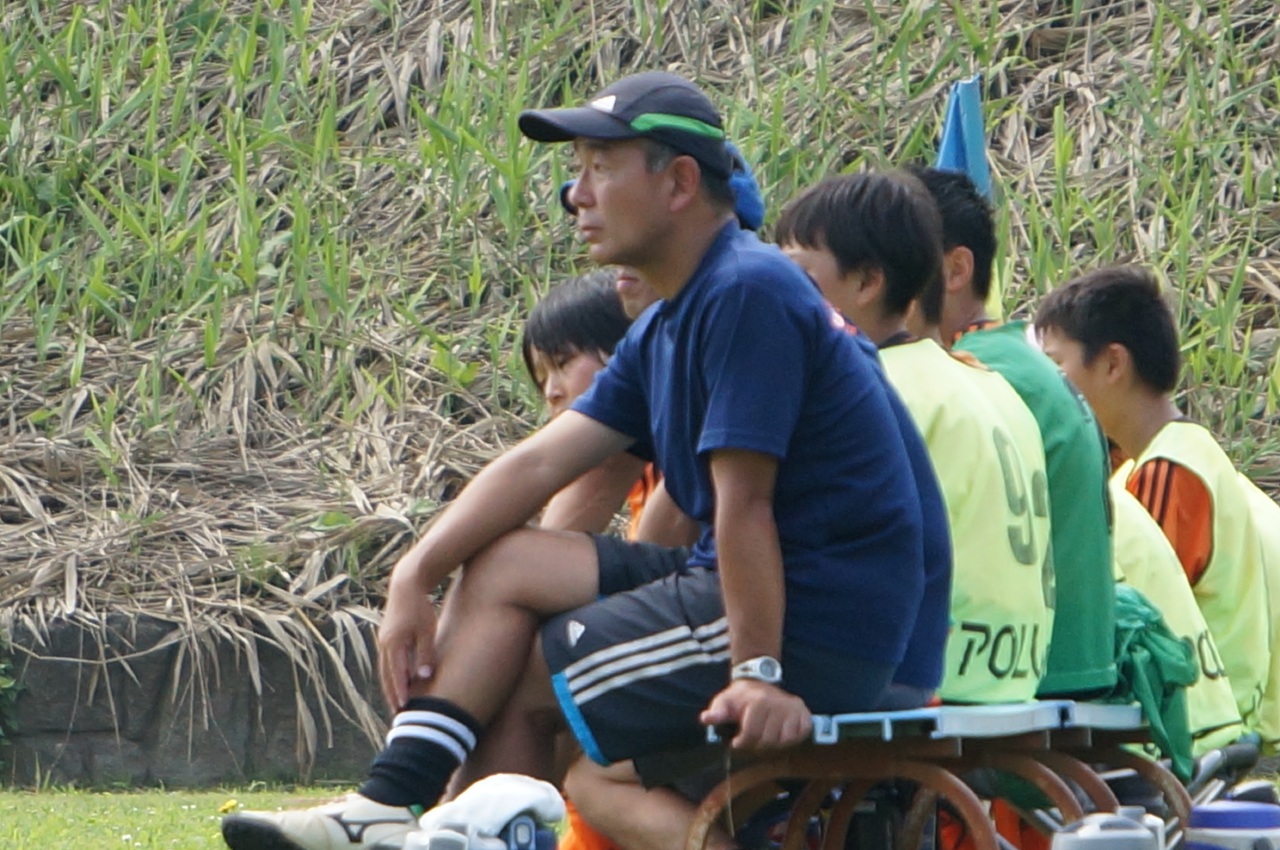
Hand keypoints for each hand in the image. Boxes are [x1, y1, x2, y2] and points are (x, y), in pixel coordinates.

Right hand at [377, 575, 439, 711]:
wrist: (406, 585)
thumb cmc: (420, 606)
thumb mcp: (427, 630)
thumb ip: (425, 653)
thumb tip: (424, 676)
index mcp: (394, 643)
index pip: (397, 674)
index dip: (400, 692)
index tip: (403, 708)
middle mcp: (384, 644)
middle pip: (387, 675)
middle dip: (391, 694)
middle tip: (397, 713)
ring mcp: (383, 640)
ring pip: (384, 669)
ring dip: (389, 686)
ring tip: (395, 702)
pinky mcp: (386, 637)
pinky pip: (386, 661)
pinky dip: (390, 674)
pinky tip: (396, 681)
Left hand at [699, 679, 811, 750]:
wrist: (760, 683)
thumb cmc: (739, 698)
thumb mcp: (724, 701)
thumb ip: (716, 712)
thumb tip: (705, 718)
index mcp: (759, 700)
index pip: (752, 733)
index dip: (742, 743)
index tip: (736, 743)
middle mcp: (779, 702)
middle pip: (769, 740)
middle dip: (757, 744)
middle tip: (751, 739)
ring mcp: (793, 707)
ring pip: (785, 740)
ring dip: (773, 743)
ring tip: (764, 735)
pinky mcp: (804, 712)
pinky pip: (799, 735)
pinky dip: (790, 739)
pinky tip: (779, 733)